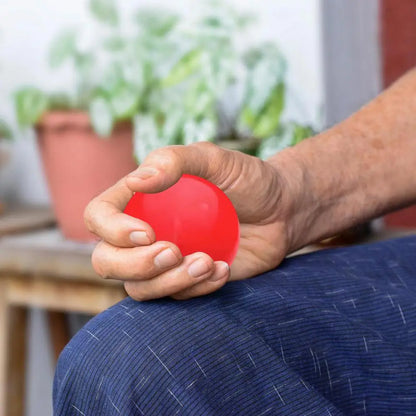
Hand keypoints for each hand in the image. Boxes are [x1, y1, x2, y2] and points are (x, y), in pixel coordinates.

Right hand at [85, 142, 299, 299]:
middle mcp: (145, 232)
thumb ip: (176, 161)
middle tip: (174, 252)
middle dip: (135, 265)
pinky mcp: (187, 281)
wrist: (281, 211)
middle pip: (108, 261)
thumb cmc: (247, 180)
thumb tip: (136, 181)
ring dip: (170, 281)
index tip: (147, 232)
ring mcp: (165, 260)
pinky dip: (197, 288)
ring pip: (139, 288)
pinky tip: (223, 269)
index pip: (99, 216)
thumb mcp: (215, 159)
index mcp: (141, 199)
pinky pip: (176, 297)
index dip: (111, 230)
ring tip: (208, 262)